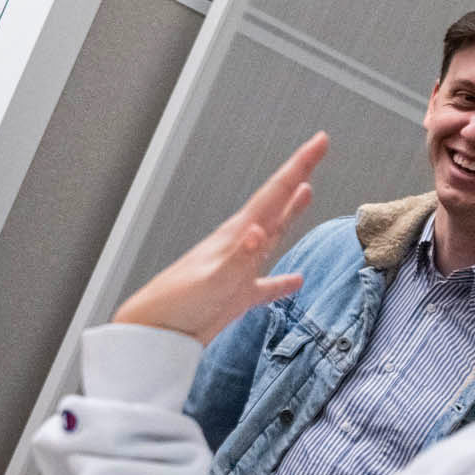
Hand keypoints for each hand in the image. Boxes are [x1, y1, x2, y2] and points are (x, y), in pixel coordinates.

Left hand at [111, 133, 326, 342]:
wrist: (154, 333)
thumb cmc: (176, 305)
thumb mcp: (212, 281)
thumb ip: (238, 258)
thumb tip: (259, 231)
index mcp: (236, 234)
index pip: (275, 191)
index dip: (300, 165)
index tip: (320, 141)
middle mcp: (239, 245)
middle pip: (276, 202)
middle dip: (298, 176)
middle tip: (317, 150)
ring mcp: (239, 269)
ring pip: (273, 234)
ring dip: (290, 213)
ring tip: (306, 193)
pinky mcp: (237, 296)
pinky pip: (268, 284)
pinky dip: (284, 281)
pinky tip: (297, 281)